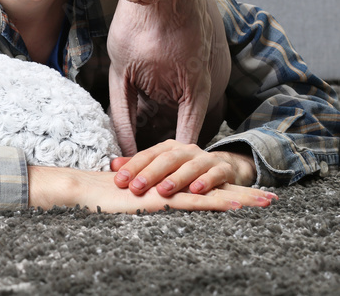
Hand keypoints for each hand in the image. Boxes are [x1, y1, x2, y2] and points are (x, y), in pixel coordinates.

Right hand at [28, 164, 271, 212]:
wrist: (87, 191)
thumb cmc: (110, 198)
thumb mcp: (141, 203)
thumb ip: (156, 201)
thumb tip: (165, 206)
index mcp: (174, 182)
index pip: (209, 185)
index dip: (233, 190)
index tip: (256, 196)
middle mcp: (178, 181)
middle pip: (219, 186)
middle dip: (247, 192)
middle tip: (273, 199)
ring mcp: (173, 189)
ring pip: (215, 192)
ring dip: (243, 197)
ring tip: (267, 202)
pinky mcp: (165, 199)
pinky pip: (197, 202)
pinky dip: (219, 204)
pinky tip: (237, 207)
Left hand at [110, 139, 269, 199]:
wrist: (225, 169)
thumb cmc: (187, 172)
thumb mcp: (163, 169)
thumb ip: (140, 167)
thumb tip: (113, 166)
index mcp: (170, 149)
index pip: (149, 155)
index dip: (134, 167)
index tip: (119, 180)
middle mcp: (187, 151)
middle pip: (168, 159)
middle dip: (151, 173)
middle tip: (137, 187)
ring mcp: (206, 159)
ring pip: (191, 166)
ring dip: (177, 178)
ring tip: (164, 190)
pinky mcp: (224, 170)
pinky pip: (215, 174)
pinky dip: (206, 182)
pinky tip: (196, 190)